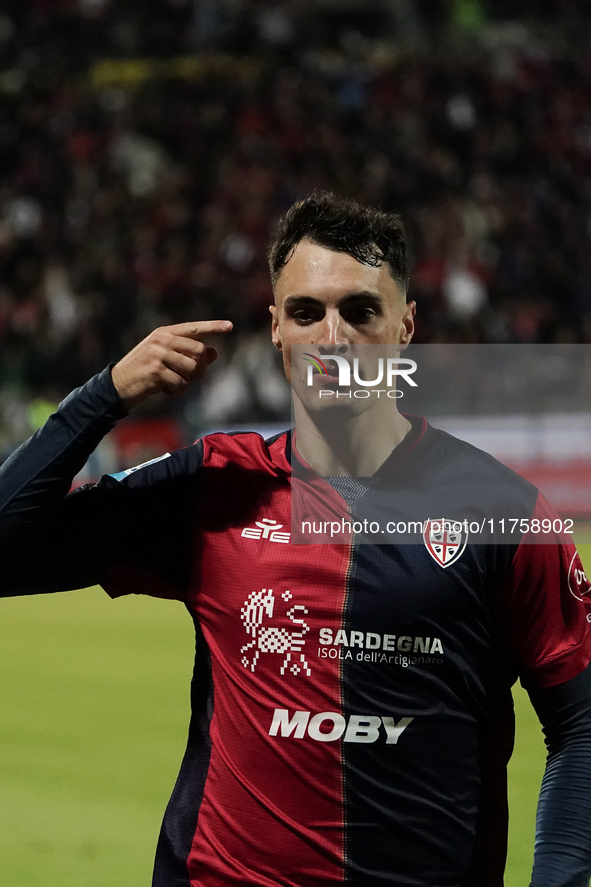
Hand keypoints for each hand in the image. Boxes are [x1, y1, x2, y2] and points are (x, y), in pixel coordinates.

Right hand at [111, 320, 232, 410]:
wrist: (116, 385)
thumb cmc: (144, 373)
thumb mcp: (166, 360)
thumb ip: (188, 355)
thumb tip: (214, 351)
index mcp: (164, 333)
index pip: (194, 328)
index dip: (213, 327)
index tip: (230, 326)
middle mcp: (162, 339)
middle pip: (200, 351)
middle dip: (200, 369)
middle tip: (188, 378)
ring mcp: (158, 354)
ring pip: (192, 369)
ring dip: (186, 382)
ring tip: (172, 384)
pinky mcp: (156, 370)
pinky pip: (181, 384)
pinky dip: (176, 392)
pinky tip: (164, 390)